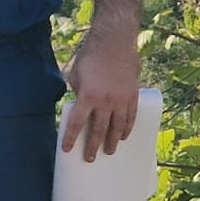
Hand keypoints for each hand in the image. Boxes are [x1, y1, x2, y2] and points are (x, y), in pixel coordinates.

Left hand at [61, 28, 139, 161]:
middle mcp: (105, 101)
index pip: (77, 123)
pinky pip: (131, 117)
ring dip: (113, 141)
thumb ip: (76, 92)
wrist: (115, 41)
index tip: (66, 149)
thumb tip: (78, 106)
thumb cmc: (90, 56)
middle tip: (90, 159)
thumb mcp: (75, 74)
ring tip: (109, 151)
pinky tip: (124, 136)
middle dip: (93, 146)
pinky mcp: (133, 95)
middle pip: (98, 130)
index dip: (70, 138)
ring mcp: (121, 100)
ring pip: (118, 127)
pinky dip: (128, 128)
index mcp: (87, 96)